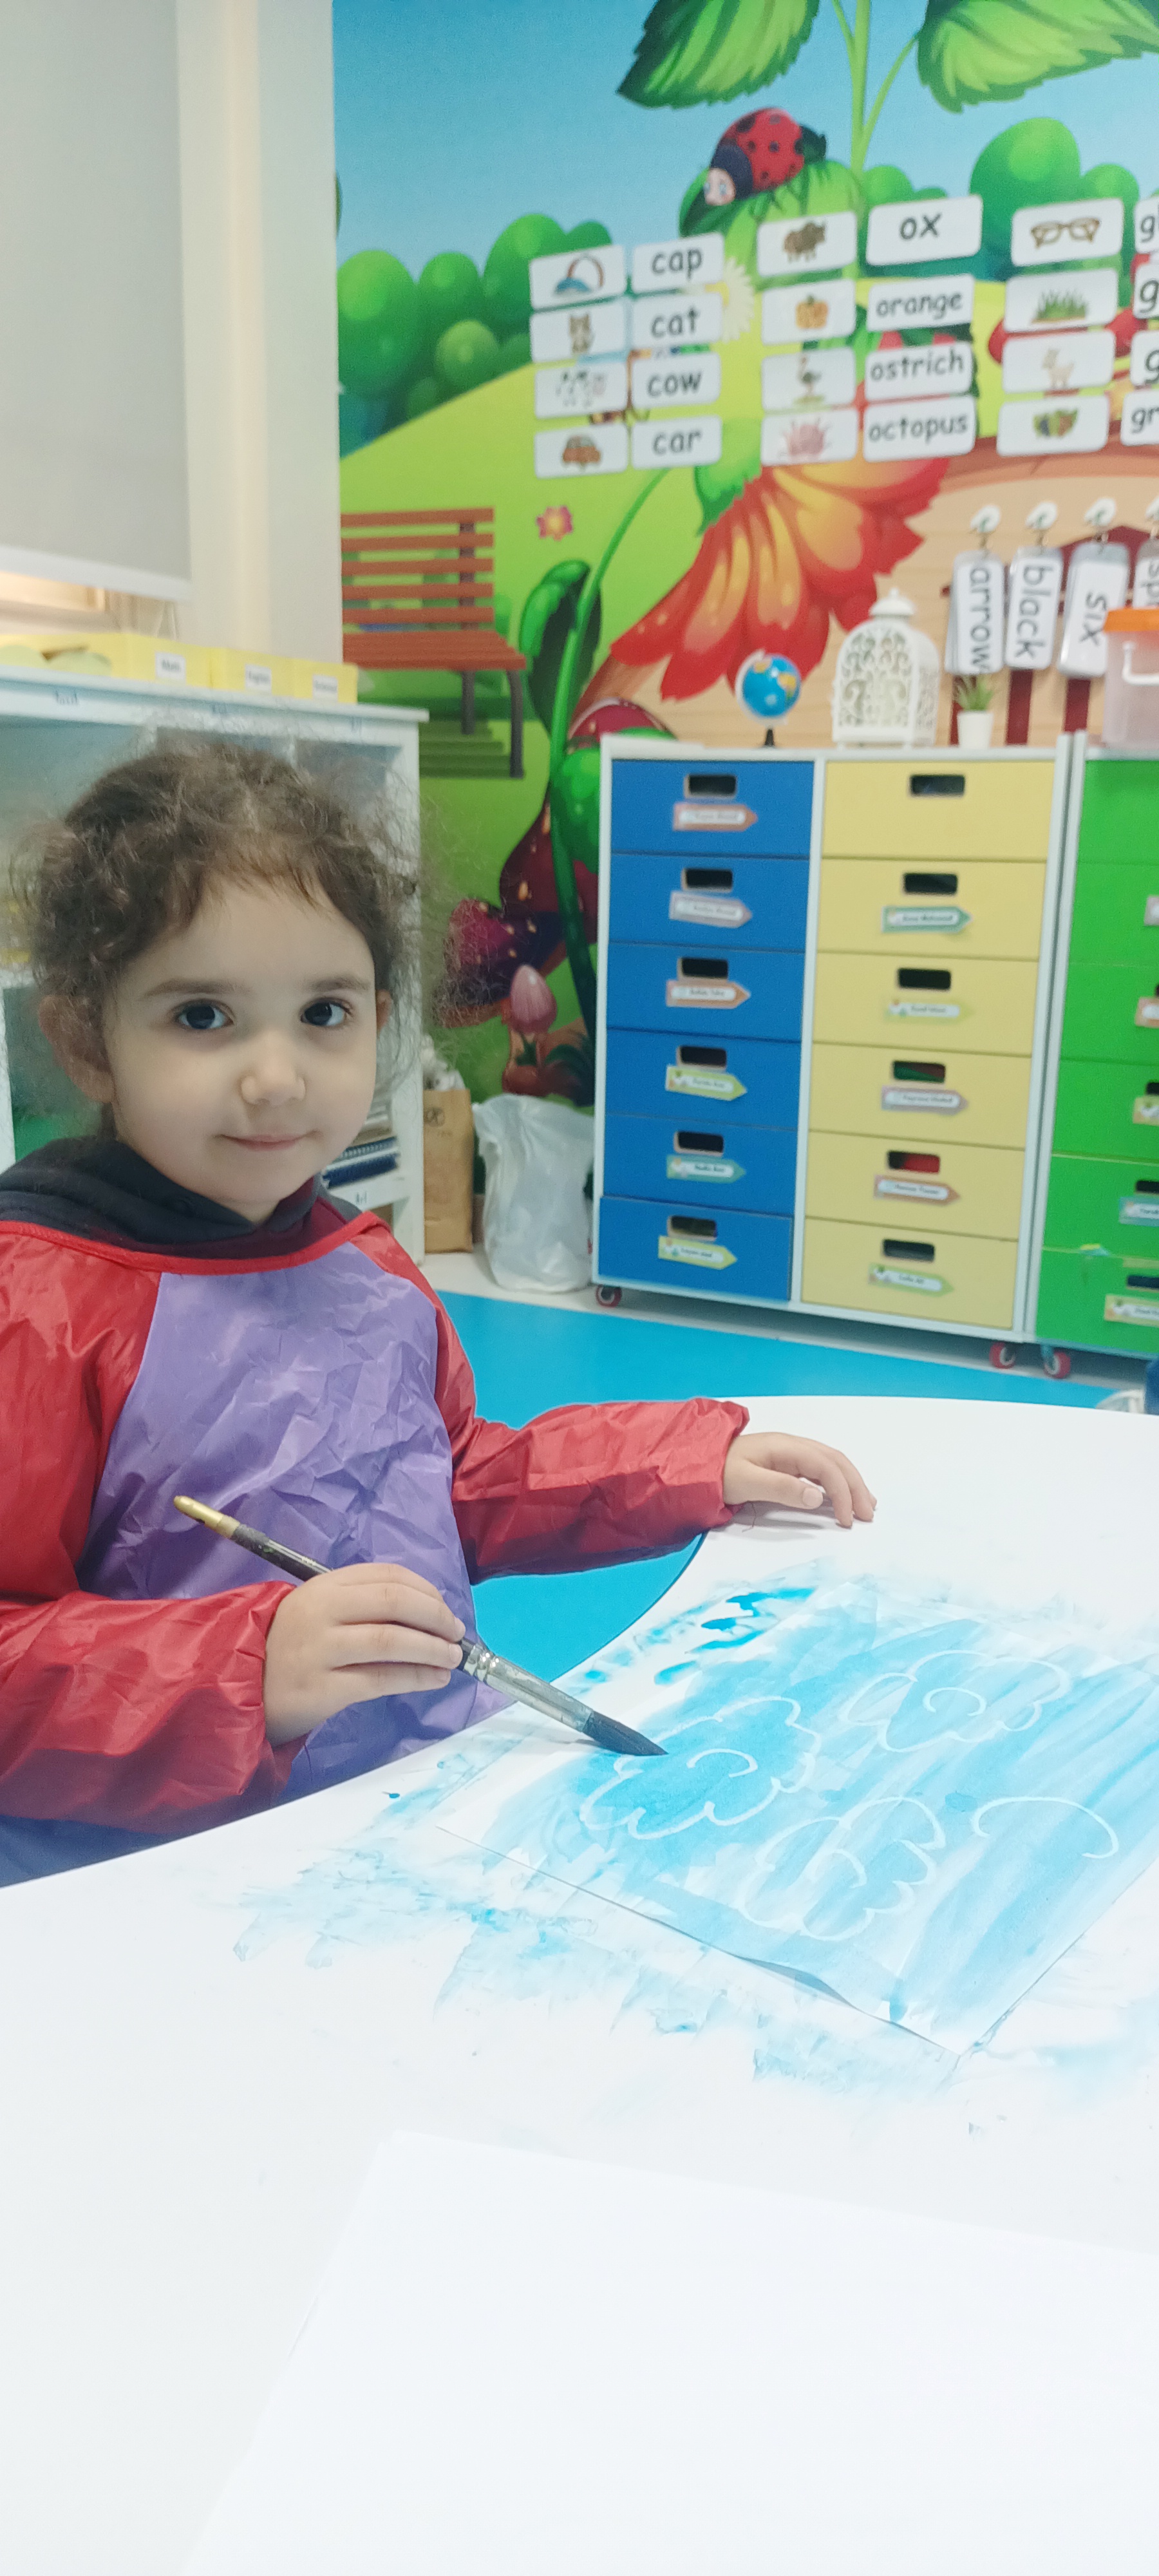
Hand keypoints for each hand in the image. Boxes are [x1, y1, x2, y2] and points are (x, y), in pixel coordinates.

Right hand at [263, 1563, 465, 1744]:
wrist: (240, 1687)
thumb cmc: (289, 1647)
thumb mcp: (319, 1612)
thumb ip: (361, 1605)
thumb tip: (428, 1613)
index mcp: (324, 1586)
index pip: (387, 1576)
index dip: (426, 1591)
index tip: (445, 1609)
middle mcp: (322, 1611)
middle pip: (393, 1602)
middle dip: (435, 1616)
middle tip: (456, 1633)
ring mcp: (320, 1649)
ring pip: (391, 1641)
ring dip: (431, 1649)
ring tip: (452, 1659)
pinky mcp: (322, 1688)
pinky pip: (380, 1679)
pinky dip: (416, 1677)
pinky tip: (434, 1679)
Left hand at [721, 1432, 875, 1529]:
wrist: (697, 1464)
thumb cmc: (718, 1472)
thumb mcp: (746, 1482)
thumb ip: (781, 1488)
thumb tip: (817, 1497)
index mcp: (785, 1447)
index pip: (825, 1466)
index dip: (842, 1491)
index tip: (847, 1519)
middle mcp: (793, 1446)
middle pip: (835, 1461)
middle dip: (855, 1486)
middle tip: (868, 1515)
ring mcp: (790, 1453)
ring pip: (831, 1464)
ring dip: (850, 1483)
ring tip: (865, 1506)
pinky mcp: (786, 1463)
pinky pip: (820, 1469)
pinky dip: (837, 1483)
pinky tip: (842, 1497)